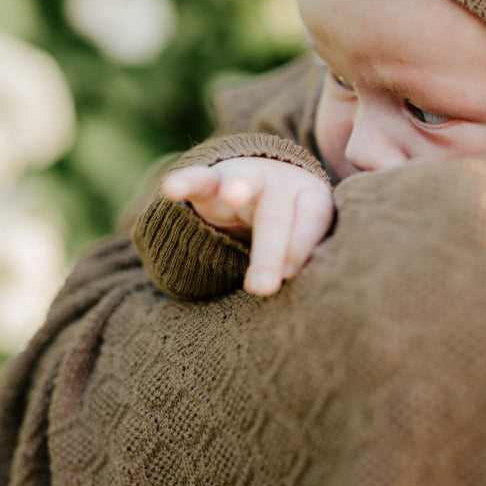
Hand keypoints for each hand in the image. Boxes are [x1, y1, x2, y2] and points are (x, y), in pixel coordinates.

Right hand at [162, 158, 334, 295]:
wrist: (264, 188)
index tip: (290, 272)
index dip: (303, 242)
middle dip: (269, 249)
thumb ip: (305, 263)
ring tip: (232, 195)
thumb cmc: (292, 227)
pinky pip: (199, 179)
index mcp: (312, 199)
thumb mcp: (303, 244)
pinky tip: (171, 189)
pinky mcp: (213, 179)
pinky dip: (185, 182)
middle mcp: (283, 185)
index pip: (314, 217)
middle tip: (261, 287)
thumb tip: (309, 307)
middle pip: (277, 214)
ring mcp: (248, 178)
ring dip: (239, 188)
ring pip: (244, 183)